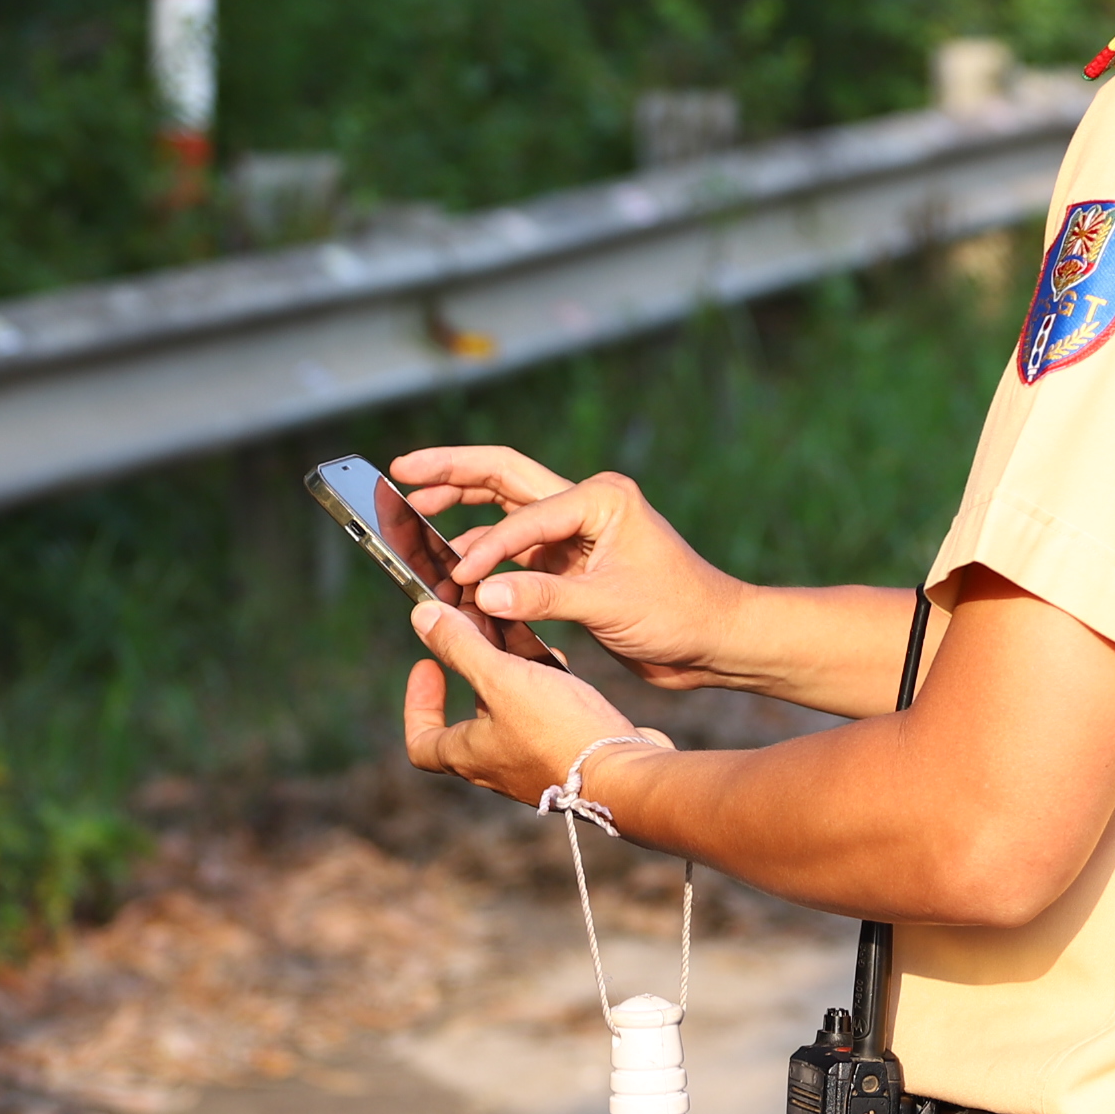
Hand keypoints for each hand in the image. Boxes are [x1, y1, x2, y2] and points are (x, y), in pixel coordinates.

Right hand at [388, 446, 748, 689]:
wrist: (714, 641)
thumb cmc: (679, 614)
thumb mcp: (610, 605)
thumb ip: (543, 597)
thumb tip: (477, 594)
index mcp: (600, 498)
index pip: (524, 512)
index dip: (487, 547)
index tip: (457, 578)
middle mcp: (585, 504)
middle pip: (503, 476)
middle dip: (451, 473)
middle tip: (400, 472)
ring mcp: (576, 531)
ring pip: (504, 510)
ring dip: (461, 515)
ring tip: (413, 519)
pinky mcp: (571, 561)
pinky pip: (515, 549)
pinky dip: (485, 558)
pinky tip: (455, 572)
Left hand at [402, 598, 666, 811]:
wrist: (628, 774)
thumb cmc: (560, 731)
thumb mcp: (502, 679)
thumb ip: (461, 648)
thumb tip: (420, 618)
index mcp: (471, 756)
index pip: (422, 743)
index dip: (417, 704)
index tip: (426, 665)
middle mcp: (499, 766)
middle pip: (472, 716)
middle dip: (475, 668)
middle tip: (480, 629)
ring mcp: (536, 762)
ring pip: (513, 709)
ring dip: (511, 671)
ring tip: (518, 633)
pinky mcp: (571, 753)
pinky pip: (547, 715)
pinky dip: (546, 684)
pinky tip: (559, 659)